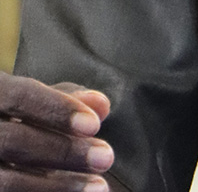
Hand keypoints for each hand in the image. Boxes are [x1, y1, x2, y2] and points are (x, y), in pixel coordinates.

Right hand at [0, 71, 113, 189]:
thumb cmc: (9, 118)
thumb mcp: (29, 102)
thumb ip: (64, 100)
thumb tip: (102, 106)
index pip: (20, 96)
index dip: (57, 109)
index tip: (95, 125)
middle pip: (13, 141)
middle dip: (63, 150)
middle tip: (106, 158)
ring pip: (5, 181)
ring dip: (56, 185)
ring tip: (97, 187)